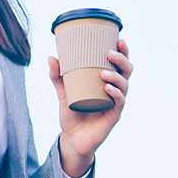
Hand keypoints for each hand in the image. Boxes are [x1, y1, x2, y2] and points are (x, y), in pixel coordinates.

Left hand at [47, 39, 131, 177]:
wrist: (72, 139)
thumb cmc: (72, 114)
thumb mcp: (63, 93)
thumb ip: (57, 76)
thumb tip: (51, 57)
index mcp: (107, 82)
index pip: (119, 64)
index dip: (123, 51)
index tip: (119, 38)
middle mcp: (115, 90)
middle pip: (127, 71)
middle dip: (122, 60)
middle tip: (110, 53)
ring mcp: (116, 103)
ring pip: (124, 85)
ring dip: (116, 76)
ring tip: (104, 72)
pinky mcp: (113, 116)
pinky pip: (119, 102)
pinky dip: (115, 94)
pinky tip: (108, 88)